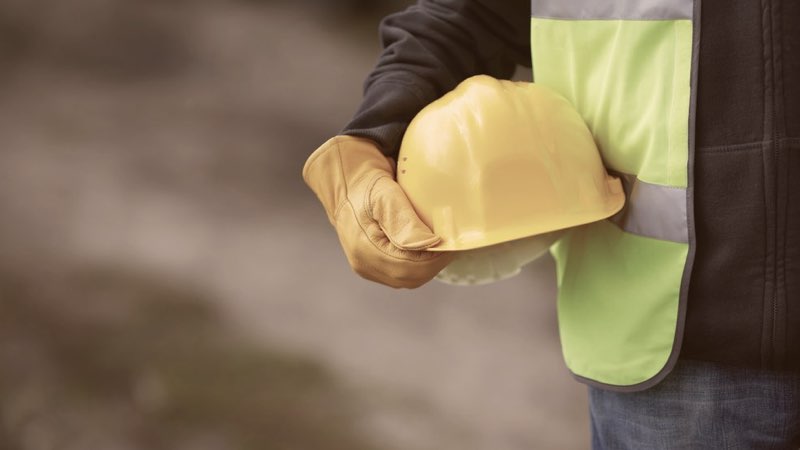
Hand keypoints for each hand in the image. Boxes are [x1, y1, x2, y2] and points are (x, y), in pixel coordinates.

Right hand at [302, 136, 451, 287]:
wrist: (348, 186)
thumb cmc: (368, 185)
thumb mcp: (386, 195)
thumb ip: (405, 221)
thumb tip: (430, 244)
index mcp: (364, 248)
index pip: (408, 267)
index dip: (434, 259)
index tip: (451, 242)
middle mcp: (363, 263)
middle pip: (409, 278)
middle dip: (434, 263)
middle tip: (451, 244)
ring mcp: (366, 268)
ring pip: (407, 279)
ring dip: (427, 266)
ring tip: (441, 246)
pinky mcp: (372, 267)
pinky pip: (400, 275)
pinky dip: (418, 265)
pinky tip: (426, 249)